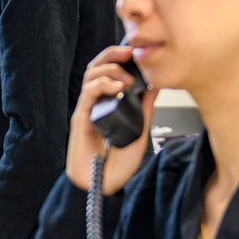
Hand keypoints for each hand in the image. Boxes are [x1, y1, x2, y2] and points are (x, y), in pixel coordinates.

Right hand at [67, 46, 159, 193]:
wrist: (101, 187)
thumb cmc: (116, 165)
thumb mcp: (140, 133)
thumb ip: (146, 110)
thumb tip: (156, 87)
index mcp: (109, 102)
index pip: (110, 71)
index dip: (120, 57)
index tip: (137, 51)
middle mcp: (96, 102)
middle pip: (98, 66)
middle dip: (113, 54)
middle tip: (130, 52)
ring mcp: (87, 109)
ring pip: (91, 74)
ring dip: (110, 69)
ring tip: (127, 78)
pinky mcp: (81, 117)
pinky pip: (88, 93)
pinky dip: (102, 85)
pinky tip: (117, 88)